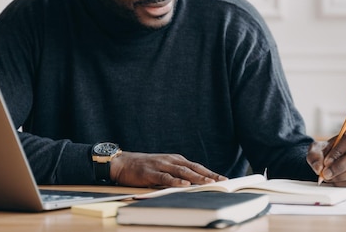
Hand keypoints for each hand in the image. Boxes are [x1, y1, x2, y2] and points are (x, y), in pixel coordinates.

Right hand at [110, 151, 227, 186]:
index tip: (223, 178)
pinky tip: (184, 185)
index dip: (210, 172)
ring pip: (182, 172)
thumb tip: (192, 185)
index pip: (196, 166)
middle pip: (193, 168)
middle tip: (222, 181)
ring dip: (196, 177)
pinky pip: (165, 177)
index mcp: (175, 159)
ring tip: (209, 183)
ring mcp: (161, 165)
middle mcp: (171, 160)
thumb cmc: (144, 167)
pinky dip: (176, 181)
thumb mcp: (163, 168)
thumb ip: (176, 174)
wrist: (122, 163)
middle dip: (209, 175)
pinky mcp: (151, 172)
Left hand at [306, 127, 345, 187]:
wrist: (335, 161)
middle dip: (340, 166)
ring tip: (329, 177)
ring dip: (342, 176)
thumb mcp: (318, 149)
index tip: (326, 161)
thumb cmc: (328, 152)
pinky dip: (344, 184)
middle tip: (326, 173)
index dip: (338, 151)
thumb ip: (314, 155)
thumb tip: (319, 168)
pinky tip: (334, 181)